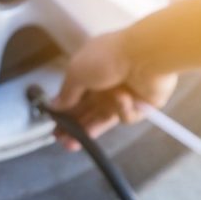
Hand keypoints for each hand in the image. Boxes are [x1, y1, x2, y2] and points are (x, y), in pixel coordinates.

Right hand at [52, 30, 177, 150]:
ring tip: (73, 144)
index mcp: (88, 73)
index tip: (54, 125)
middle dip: (73, 126)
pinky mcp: (140, 107)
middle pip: (86, 111)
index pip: (73, 97)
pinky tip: (124, 99)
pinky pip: (125, 116)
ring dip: (89, 129)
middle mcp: (104, 85)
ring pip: (103, 118)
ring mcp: (122, 96)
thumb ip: (66, 93)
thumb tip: (54, 106)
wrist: (146, 56)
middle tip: (62, 140)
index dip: (64, 112)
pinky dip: (123, 109)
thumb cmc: (106, 58)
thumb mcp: (76, 72)